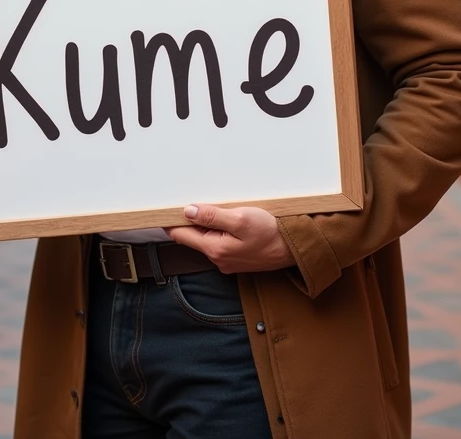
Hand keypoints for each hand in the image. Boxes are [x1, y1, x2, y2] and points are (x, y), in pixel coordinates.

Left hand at [166, 204, 295, 272]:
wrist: (294, 248)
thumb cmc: (270, 232)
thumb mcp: (239, 218)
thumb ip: (211, 216)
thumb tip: (187, 211)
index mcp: (214, 249)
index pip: (181, 235)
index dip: (172, 220)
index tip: (166, 207)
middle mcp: (218, 259)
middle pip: (193, 236)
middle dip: (192, 219)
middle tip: (195, 199)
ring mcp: (227, 260)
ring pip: (207, 238)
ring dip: (208, 223)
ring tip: (218, 208)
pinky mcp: (237, 258)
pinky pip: (220, 241)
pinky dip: (220, 230)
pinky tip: (230, 219)